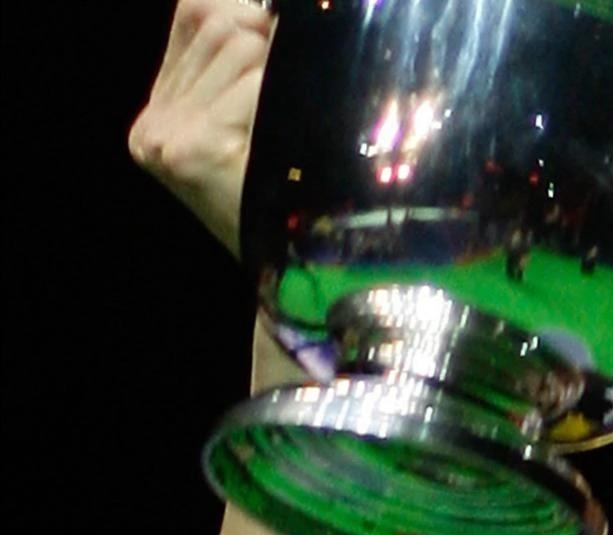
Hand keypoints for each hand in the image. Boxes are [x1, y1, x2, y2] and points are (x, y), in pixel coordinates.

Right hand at [129, 0, 275, 257]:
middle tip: (299, 82)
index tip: (279, 31)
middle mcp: (155, 122)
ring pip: (240, 48)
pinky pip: (256, 85)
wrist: (290, 271)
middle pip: (219, 27)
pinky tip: (294, 132)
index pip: (194, 16)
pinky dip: (287, 96)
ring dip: (281, 70)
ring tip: (295, 116)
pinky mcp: (196, 146)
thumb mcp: (253, 128)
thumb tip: (267, 15)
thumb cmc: (284, 199)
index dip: (243, 11)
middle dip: (269, 42)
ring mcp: (171, 135)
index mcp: (160, 113)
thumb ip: (245, 70)